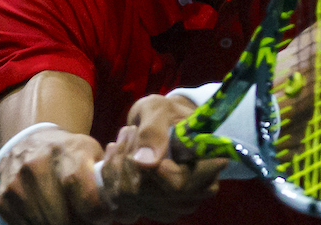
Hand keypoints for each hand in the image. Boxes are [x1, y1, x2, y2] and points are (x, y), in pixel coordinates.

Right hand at [0, 126, 111, 224]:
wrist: (29, 142)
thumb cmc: (70, 154)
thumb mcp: (92, 153)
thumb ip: (108, 179)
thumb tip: (130, 213)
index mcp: (70, 154)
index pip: (87, 198)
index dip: (97, 215)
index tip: (103, 218)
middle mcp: (39, 165)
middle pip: (62, 220)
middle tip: (86, 220)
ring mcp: (18, 183)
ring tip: (69, 217)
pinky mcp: (3, 198)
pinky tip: (48, 216)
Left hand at [96, 95, 229, 222]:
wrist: (160, 125)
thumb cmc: (164, 113)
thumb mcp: (159, 110)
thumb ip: (154, 131)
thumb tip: (146, 163)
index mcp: (209, 167)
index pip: (179, 185)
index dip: (153, 170)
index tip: (137, 136)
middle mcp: (196, 194)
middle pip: (151, 195)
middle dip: (128, 161)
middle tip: (128, 130)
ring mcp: (174, 207)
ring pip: (131, 198)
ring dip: (118, 165)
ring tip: (124, 138)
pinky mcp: (151, 210)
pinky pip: (119, 201)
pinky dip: (111, 174)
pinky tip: (115, 153)